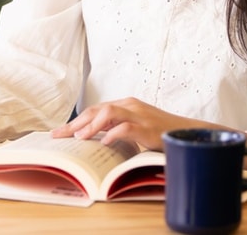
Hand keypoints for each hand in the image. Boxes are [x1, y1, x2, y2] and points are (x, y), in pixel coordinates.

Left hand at [51, 97, 218, 150]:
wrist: (187, 133)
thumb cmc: (160, 133)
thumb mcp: (135, 129)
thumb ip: (116, 129)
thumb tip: (93, 138)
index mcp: (126, 105)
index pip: (95, 110)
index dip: (76, 121)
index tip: (59, 133)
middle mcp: (131, 105)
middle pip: (97, 109)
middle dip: (76, 123)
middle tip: (59, 135)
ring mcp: (140, 115)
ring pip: (109, 112)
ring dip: (92, 125)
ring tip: (79, 137)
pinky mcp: (148, 128)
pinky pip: (127, 127)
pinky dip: (113, 133)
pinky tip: (104, 142)